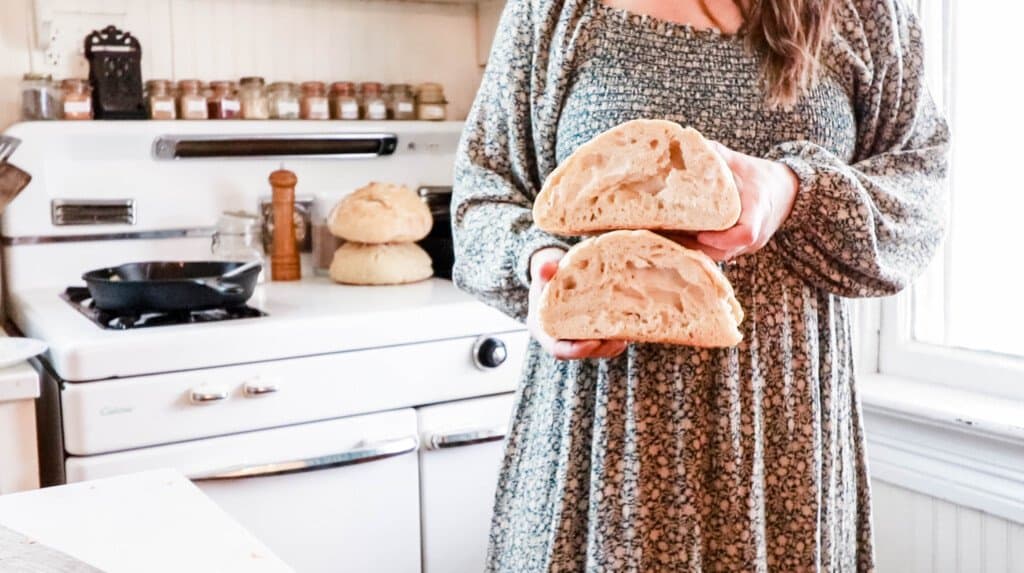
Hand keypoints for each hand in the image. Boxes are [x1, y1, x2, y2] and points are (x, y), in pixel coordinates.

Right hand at [527, 247, 627, 359]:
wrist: (554, 277)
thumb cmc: (546, 279)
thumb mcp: (543, 275)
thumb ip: (544, 273)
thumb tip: (547, 267)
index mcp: (546, 330)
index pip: (559, 349)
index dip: (576, 350)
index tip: (593, 343)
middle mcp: (563, 338)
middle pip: (583, 351)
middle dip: (602, 348)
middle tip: (620, 340)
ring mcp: (579, 336)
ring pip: (598, 347)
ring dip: (614, 343)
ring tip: (630, 333)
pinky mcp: (592, 331)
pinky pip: (606, 337)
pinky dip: (618, 333)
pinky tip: (632, 324)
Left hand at [669, 142, 799, 261]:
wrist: (786, 191)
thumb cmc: (761, 176)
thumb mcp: (741, 162)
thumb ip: (717, 155)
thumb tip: (688, 143)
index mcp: (758, 211)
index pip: (746, 234)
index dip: (722, 238)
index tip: (701, 232)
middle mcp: (755, 235)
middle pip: (724, 251)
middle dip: (695, 246)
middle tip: (666, 234)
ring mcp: (748, 246)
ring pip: (719, 256)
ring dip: (693, 249)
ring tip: (665, 237)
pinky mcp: (739, 248)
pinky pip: (719, 254)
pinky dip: (699, 249)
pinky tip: (676, 239)